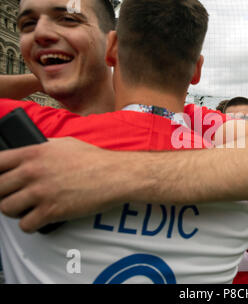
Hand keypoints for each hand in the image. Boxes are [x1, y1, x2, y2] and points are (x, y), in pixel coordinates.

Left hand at [0, 137, 124, 232]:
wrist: (116, 175)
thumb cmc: (94, 159)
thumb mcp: (64, 143)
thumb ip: (42, 147)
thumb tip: (29, 153)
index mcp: (33, 153)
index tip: (2, 180)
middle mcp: (32, 172)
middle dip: (4, 194)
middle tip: (16, 195)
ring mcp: (41, 193)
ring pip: (6, 209)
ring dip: (15, 211)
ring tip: (27, 208)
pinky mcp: (51, 211)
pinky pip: (25, 225)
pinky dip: (30, 225)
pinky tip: (39, 218)